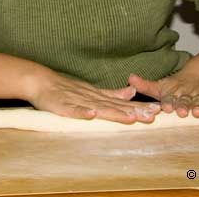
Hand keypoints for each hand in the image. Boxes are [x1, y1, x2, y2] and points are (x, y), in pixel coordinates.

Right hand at [28, 69, 159, 123]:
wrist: (40, 81)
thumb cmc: (65, 89)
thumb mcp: (91, 90)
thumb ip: (110, 93)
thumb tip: (131, 92)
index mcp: (98, 96)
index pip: (122, 103)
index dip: (139, 107)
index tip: (158, 111)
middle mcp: (91, 98)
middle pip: (115, 106)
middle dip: (134, 111)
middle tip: (153, 115)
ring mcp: (78, 102)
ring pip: (99, 108)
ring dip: (115, 113)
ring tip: (131, 117)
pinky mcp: (63, 106)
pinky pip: (74, 110)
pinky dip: (83, 112)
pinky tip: (92, 115)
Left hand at [128, 69, 198, 118]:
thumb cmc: (176, 85)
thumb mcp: (161, 85)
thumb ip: (146, 85)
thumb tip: (129, 78)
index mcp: (173, 91)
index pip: (170, 97)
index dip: (168, 101)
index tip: (165, 107)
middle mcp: (187, 92)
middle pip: (185, 100)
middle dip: (183, 106)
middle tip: (182, 112)